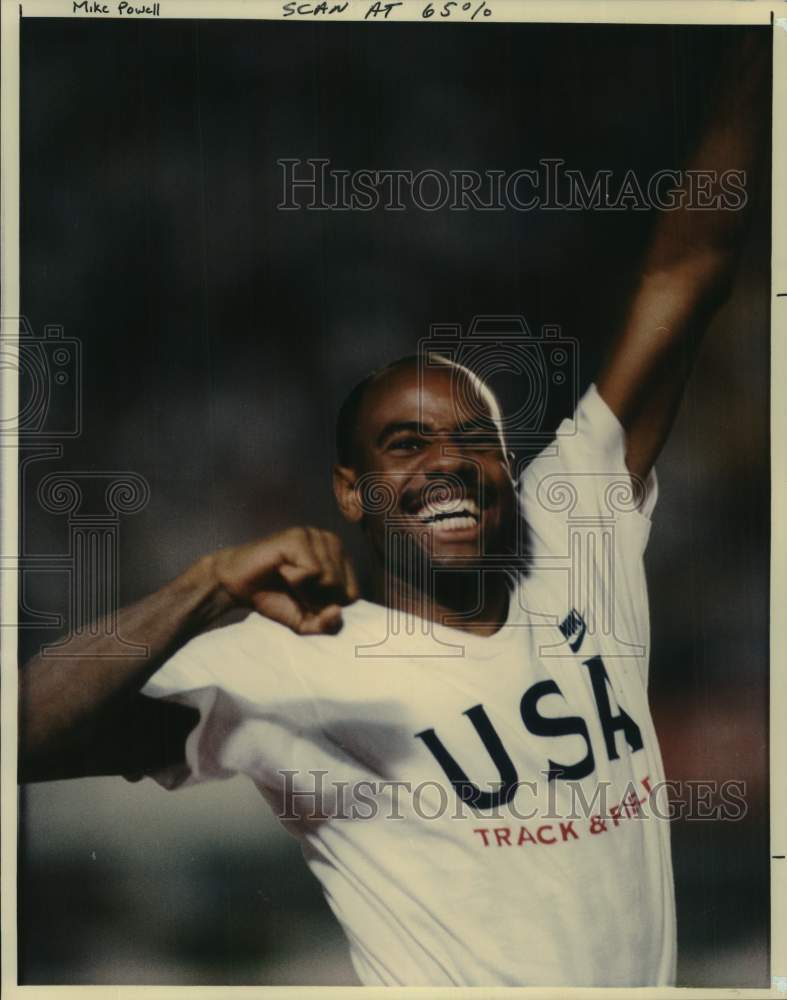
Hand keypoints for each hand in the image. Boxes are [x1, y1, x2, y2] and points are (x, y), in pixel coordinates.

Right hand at [209, 527, 359, 634]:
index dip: (328, 607)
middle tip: (293, 589)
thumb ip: (326, 625)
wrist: (238, 585)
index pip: (353, 594)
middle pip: (341, 588)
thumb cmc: (274, 598)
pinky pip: (312, 570)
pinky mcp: (298, 537)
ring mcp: (315, 536)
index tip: (306, 600)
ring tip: (287, 578)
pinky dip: (295, 579)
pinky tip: (281, 569)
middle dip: (316, 599)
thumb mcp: (305, 621)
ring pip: (330, 578)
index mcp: (339, 559)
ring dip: (304, 589)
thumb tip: (337, 612)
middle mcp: (331, 542)